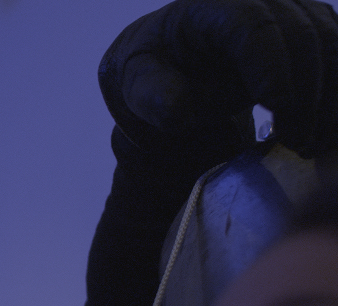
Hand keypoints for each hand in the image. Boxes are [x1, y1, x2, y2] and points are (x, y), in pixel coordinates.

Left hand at [99, 0, 337, 157]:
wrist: (174, 68)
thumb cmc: (155, 74)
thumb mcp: (137, 86)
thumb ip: (155, 96)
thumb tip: (181, 110)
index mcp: (210, 6)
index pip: (252, 26)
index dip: (271, 65)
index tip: (277, 107)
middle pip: (301, 34)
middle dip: (304, 91)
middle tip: (297, 140)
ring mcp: (291, 10)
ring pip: (330, 42)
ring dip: (327, 96)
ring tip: (309, 143)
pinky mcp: (312, 29)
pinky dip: (336, 94)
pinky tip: (324, 130)